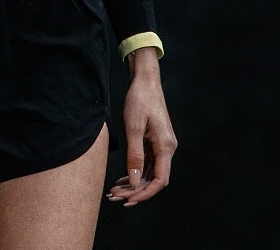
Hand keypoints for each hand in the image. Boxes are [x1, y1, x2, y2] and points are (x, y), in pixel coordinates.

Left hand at [106, 51, 175, 205]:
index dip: (145, 193)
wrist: (145, 80)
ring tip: (114, 191)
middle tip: (113, 196)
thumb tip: (134, 181)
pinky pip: (147, 163)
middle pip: (153, 179)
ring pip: (149, 173)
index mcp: (165, 146)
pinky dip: (135, 172)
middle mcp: (167, 148)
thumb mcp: (133, 127)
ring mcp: (162, 145)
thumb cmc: (139, 99)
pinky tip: (122, 179)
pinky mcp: (155, 142)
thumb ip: (134, 155)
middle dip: (134, 190)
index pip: (160, 180)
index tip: (127, 199)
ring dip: (133, 183)